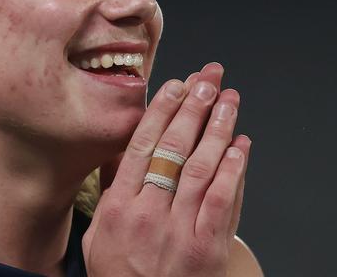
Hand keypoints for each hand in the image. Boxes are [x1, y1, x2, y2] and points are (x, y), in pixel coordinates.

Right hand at [82, 63, 251, 275]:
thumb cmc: (119, 274)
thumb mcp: (98, 233)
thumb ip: (109, 190)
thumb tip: (121, 148)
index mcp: (118, 206)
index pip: (141, 145)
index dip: (160, 110)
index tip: (174, 84)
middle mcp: (147, 213)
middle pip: (174, 148)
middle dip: (193, 107)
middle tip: (207, 79)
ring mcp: (179, 231)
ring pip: (201, 168)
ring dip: (217, 128)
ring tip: (228, 100)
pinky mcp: (207, 249)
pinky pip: (223, 202)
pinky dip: (233, 170)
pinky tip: (239, 145)